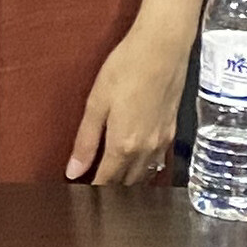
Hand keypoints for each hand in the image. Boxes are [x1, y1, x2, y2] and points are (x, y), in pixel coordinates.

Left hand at [66, 28, 187, 186]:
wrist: (164, 47)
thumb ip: (85, 140)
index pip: (106, 181)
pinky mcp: (172, 130)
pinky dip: (145, 169)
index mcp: (123, 144)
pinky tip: (137, 164)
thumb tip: (73, 171)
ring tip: (114, 185)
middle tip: (96, 195)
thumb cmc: (126, 68)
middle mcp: (146, 149)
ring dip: (129, 183)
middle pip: (127, 183)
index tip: (83, 199)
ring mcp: (162, 141)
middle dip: (111, 191)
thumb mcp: (96, 102)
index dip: (94, 192)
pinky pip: (157, 161)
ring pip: (145, 175)